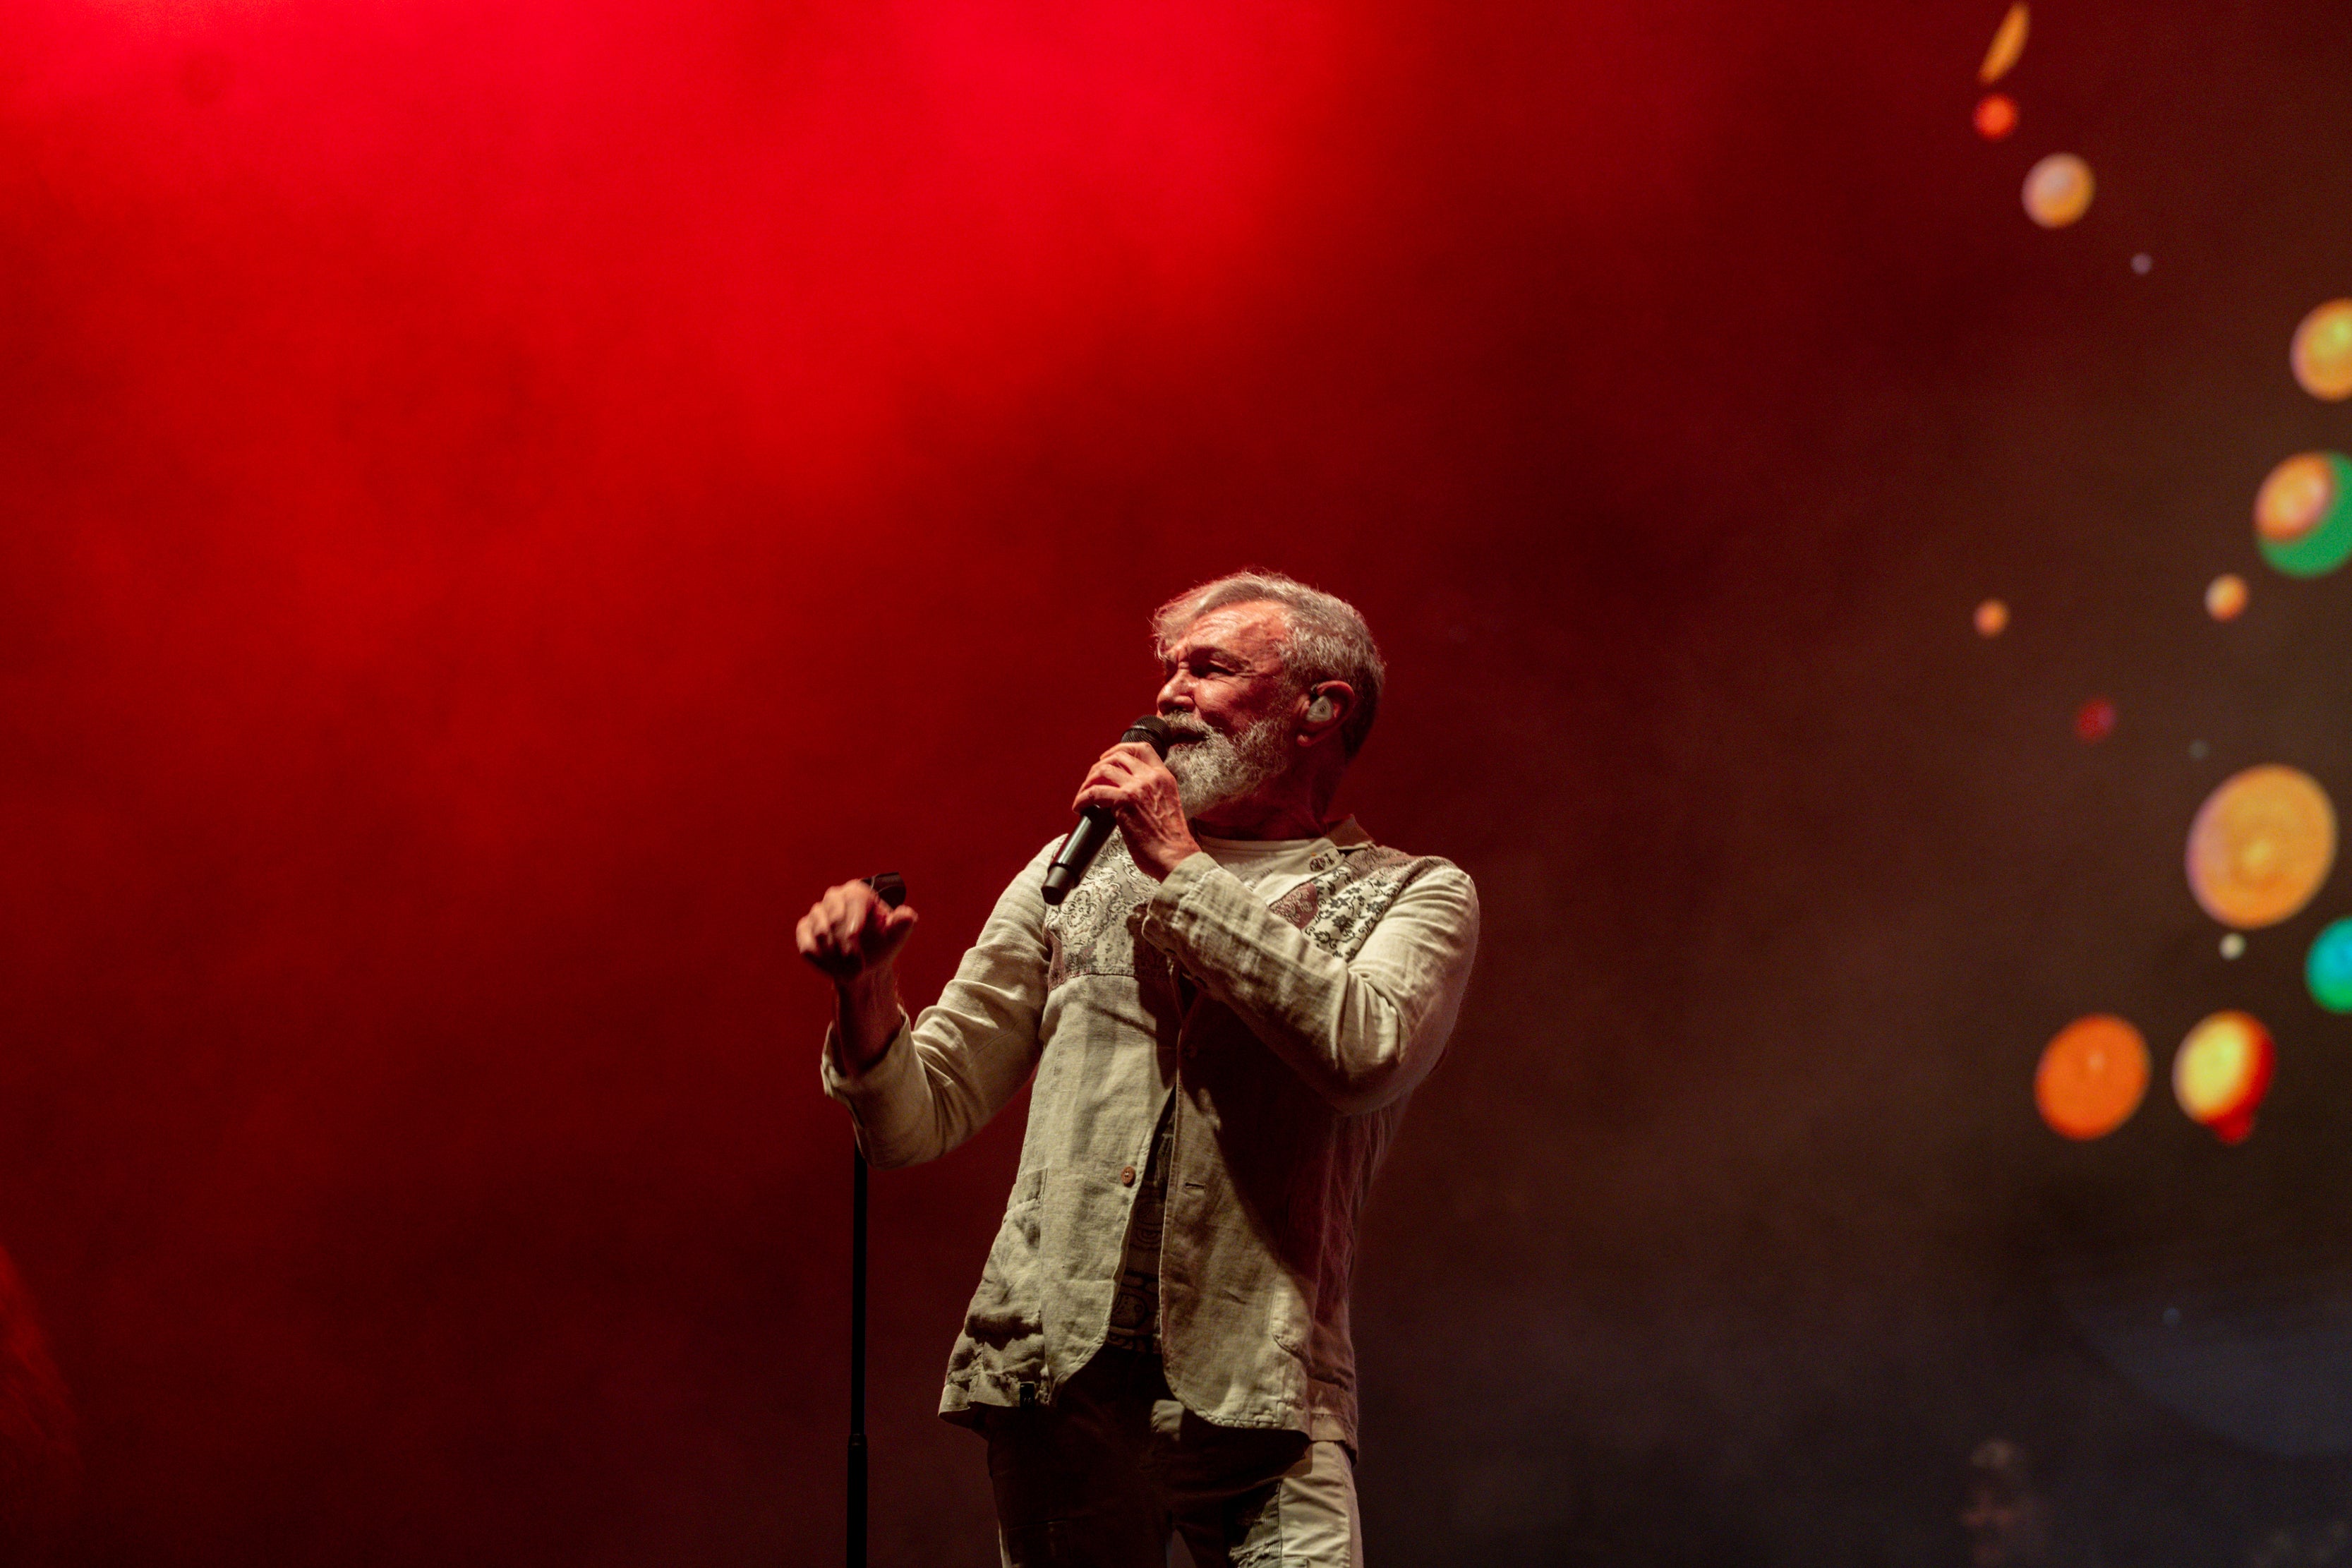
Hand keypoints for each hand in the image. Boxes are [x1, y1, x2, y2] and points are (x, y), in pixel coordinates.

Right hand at [795, 880, 919, 984]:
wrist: (862, 964)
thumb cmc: (881, 945)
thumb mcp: (896, 936)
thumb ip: (903, 924)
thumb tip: (907, 915)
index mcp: (858, 893)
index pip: (853, 900)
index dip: (853, 919)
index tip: (854, 938)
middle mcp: (835, 897)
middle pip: (834, 917)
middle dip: (845, 945)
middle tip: (858, 967)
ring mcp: (817, 913)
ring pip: (820, 933)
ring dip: (836, 957)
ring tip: (852, 971)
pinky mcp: (804, 930)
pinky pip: (807, 946)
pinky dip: (821, 962)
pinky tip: (835, 971)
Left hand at [1073, 741, 1201, 880]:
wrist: (1176, 856)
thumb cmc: (1170, 841)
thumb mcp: (1166, 806)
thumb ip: (1151, 795)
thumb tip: (1127, 796)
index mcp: (1164, 778)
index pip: (1142, 749)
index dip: (1120, 749)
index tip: (1108, 758)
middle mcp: (1151, 778)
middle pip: (1118, 756)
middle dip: (1099, 766)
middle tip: (1091, 780)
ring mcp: (1137, 787)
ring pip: (1103, 770)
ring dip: (1088, 782)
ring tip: (1083, 795)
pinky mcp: (1124, 801)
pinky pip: (1094, 792)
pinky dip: (1082, 798)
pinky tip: (1079, 807)